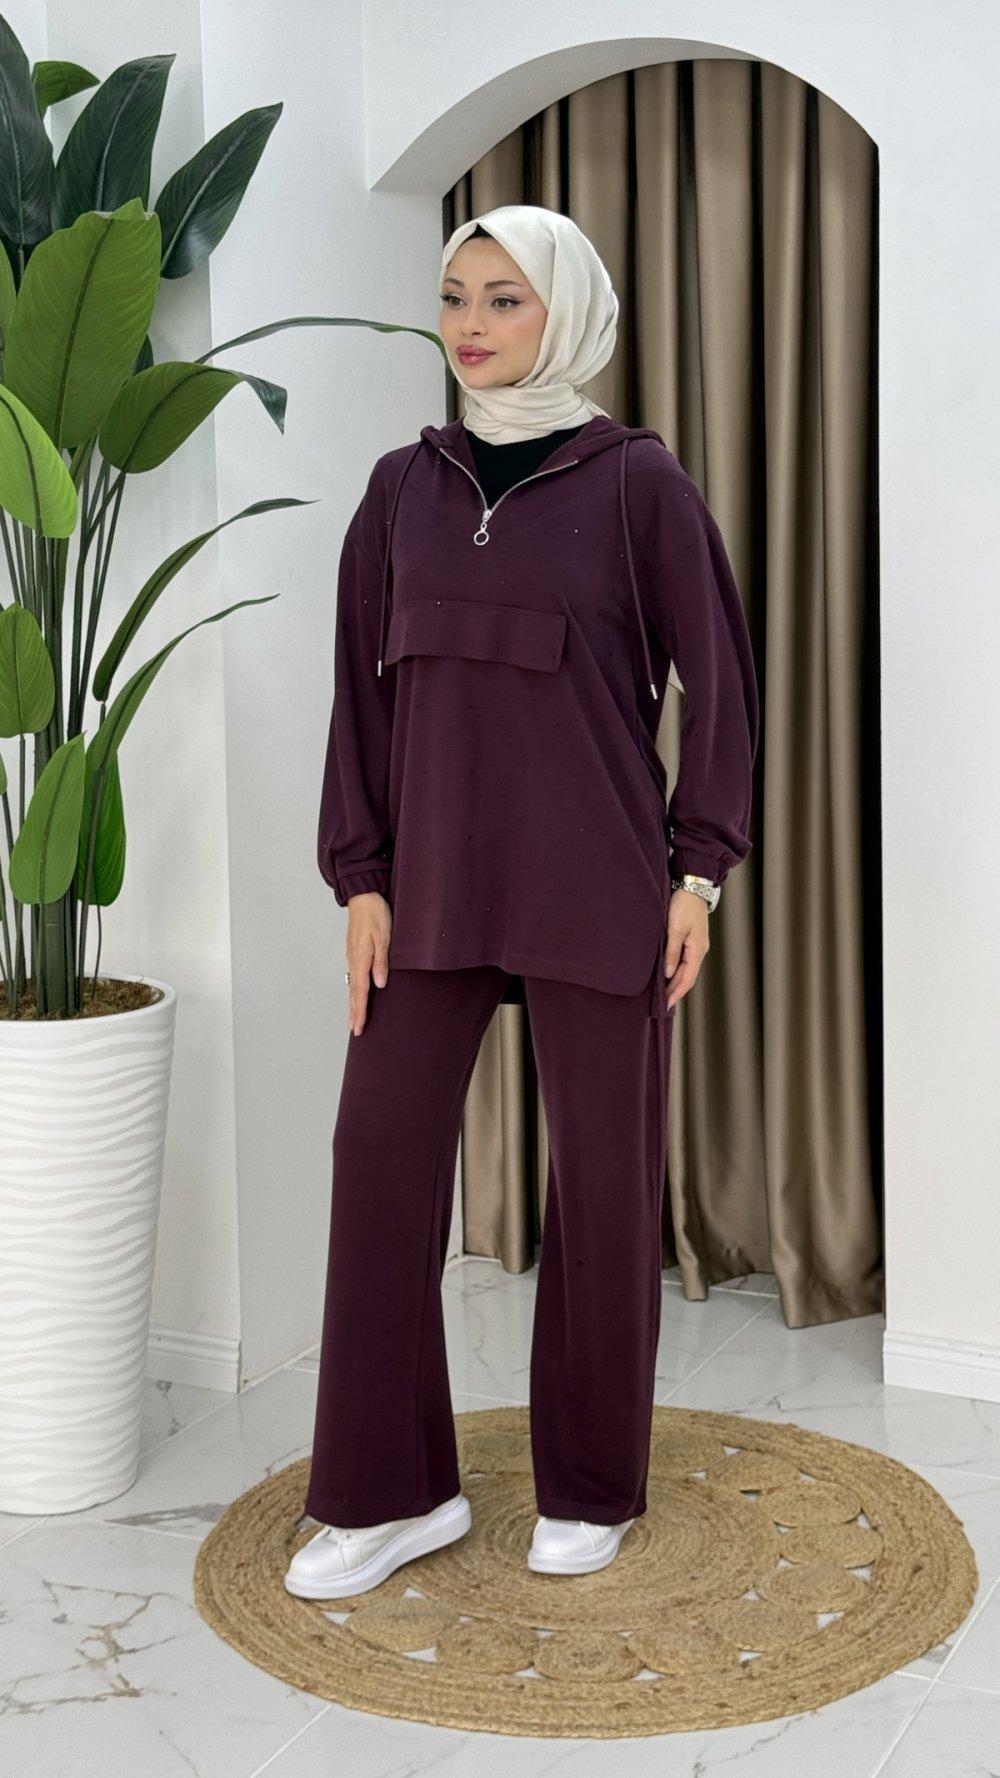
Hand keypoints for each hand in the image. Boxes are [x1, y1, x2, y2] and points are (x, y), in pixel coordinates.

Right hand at [345, 891, 391, 1035]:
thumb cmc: (376, 914)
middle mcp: (354, 959)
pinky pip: (355, 975)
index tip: (358, 1027)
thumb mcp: (384, 937)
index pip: (360, 990)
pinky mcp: (355, 951)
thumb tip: (380, 984)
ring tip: (354, 1018)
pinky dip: (355, 989)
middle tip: (354, 1030)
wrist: (364, 896)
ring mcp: (353, 956)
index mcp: (361, 958)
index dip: (360, 1010)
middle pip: (353, 991)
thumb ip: (381, 962)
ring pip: (353, 984)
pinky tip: (358, 994)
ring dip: (354, 1003)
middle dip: (354, 1012)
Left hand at [663, 889, 709, 1011]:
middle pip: (687, 977)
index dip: (676, 993)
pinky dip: (676, 971)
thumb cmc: (683, 905)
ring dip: (675, 982)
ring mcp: (696, 946)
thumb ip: (671, 952)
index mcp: (697, 950)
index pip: (687, 979)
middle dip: (675, 991)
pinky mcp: (692, 940)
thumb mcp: (675, 929)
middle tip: (662, 1005)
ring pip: (686, 970)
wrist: (693, 886)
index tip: (666, 1006)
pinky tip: (668, 975)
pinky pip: (684, 961)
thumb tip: (667, 973)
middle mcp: (699, 951)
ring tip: (664, 994)